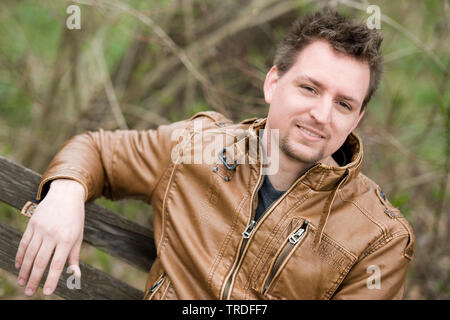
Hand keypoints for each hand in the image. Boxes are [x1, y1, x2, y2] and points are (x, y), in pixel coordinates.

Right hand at [15, 179, 85, 295]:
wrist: (66, 195)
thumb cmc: (75, 219)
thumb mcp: (78, 236)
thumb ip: (74, 257)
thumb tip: (75, 276)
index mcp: (67, 239)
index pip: (57, 264)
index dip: (51, 279)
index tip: (47, 292)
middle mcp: (53, 234)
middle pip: (41, 261)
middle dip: (34, 279)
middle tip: (29, 292)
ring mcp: (41, 229)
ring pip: (30, 254)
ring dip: (24, 270)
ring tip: (22, 282)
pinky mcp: (32, 224)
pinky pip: (24, 243)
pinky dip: (20, 256)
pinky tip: (19, 266)